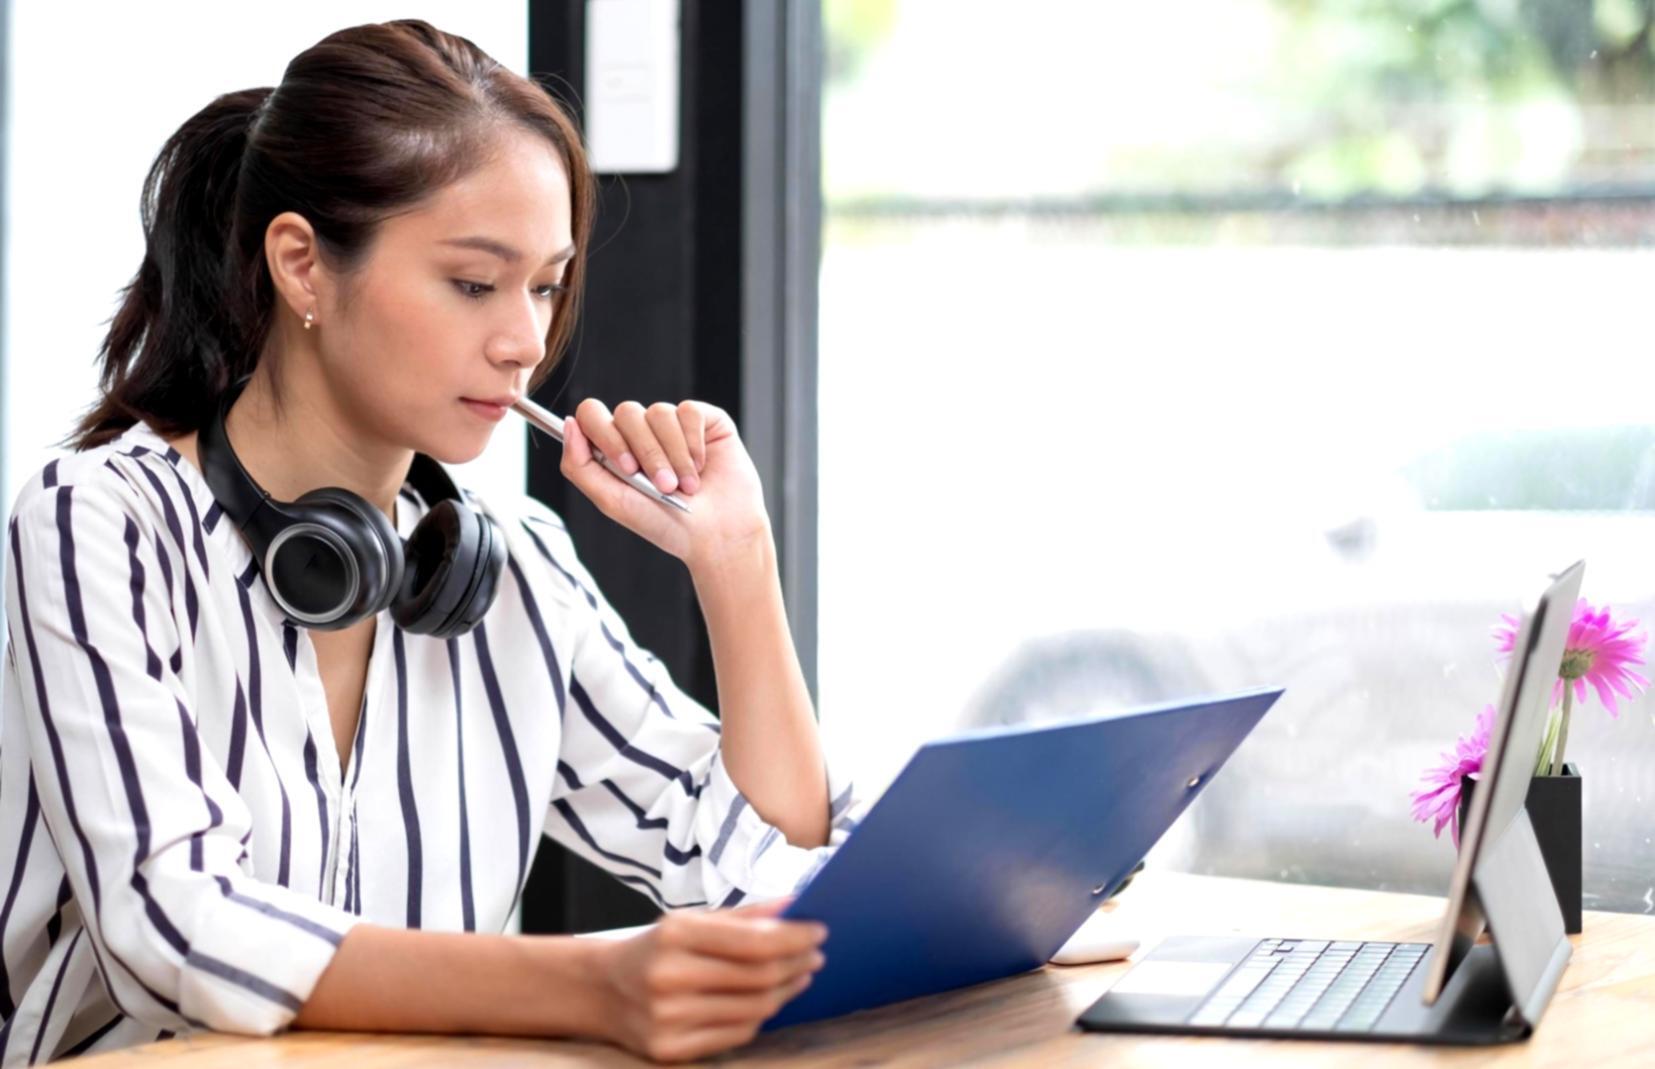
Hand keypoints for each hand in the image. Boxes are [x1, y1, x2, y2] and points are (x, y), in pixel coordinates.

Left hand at [561, 398, 772, 572]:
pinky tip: (701, 466)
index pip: (592, 415)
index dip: (605, 435)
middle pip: (626, 412)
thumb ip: (579, 466)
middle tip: (663, 486)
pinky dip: (694, 444)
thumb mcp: (613, 502)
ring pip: (660, 413)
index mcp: (614, 447)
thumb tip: (569, 425)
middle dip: (646, 453)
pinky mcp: (704, 419)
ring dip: (674, 456)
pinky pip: (689, 412)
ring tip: (687, 485)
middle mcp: (641, 431)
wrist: (717, 535)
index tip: (627, 468)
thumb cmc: (666, 524)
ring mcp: (672, 423)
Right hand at [590, 898, 826, 1062]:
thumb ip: (744, 915)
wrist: (600, 990)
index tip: (818, 930)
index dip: (795, 937)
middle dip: (796, 963)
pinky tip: (772, 998)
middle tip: (817, 953)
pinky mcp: (670, 1050)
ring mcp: (668, 1019)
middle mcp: (669, 978)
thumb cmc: (655, 948)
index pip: (755, 941)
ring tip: (800, 974)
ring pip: (754, 1009)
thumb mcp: (690, 920)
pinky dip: (762, 1014)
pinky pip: (737, 1034)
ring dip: (787, 990)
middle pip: (759, 977)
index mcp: (675, 935)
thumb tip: (796, 905)